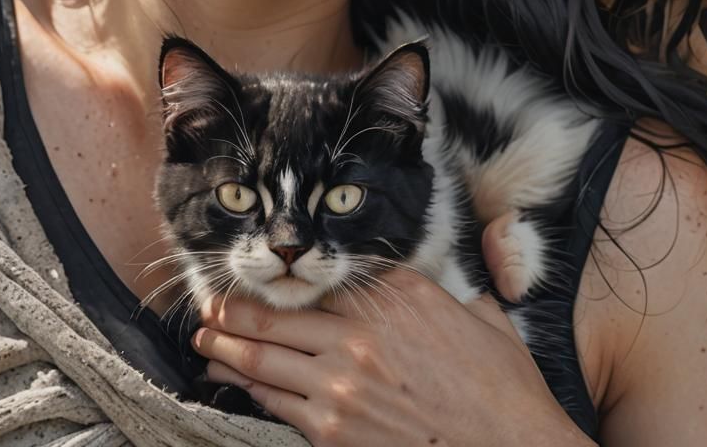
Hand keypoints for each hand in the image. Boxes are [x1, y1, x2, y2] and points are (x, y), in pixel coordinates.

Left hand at [192, 268, 591, 446]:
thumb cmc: (503, 389)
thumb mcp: (480, 317)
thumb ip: (441, 295)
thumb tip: (426, 285)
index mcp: (396, 296)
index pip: (325, 281)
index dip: (287, 281)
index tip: (263, 277)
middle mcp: (360, 332)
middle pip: (279, 315)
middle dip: (235, 310)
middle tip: (207, 305)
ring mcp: (342, 382)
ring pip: (264, 357)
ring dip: (226, 345)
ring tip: (203, 338)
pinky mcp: (334, 430)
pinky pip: (275, 401)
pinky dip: (246, 386)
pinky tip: (230, 376)